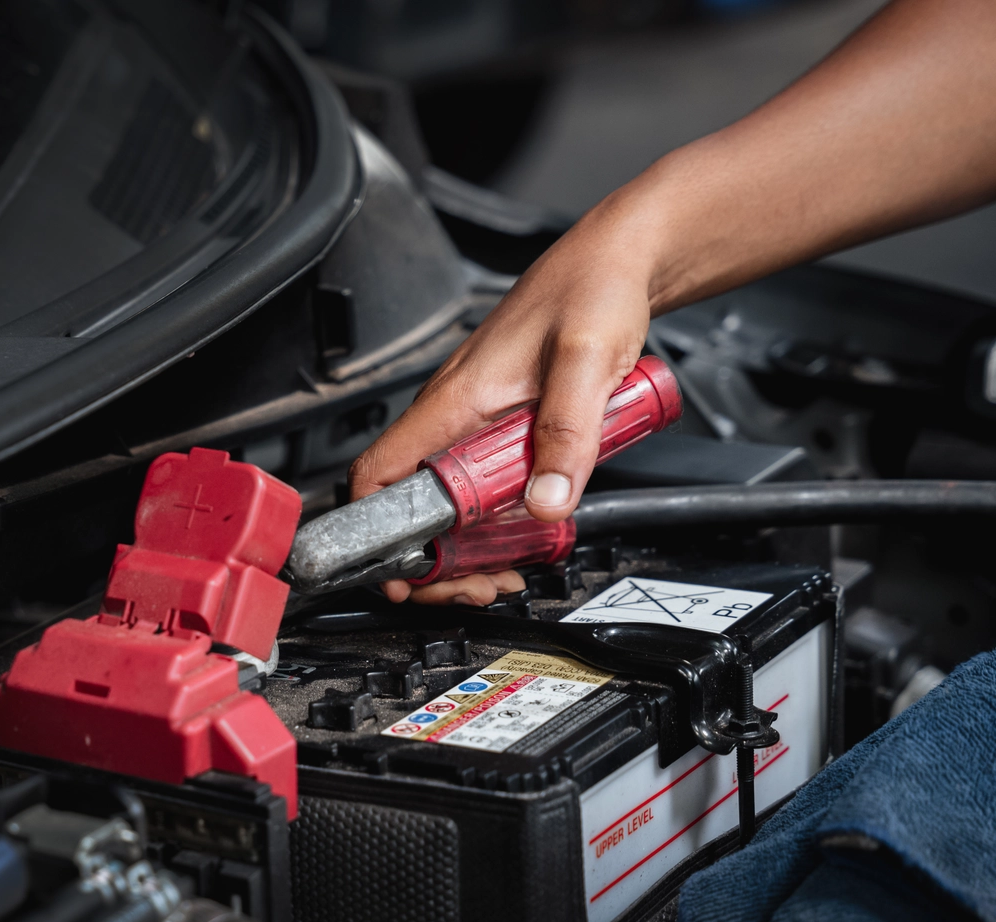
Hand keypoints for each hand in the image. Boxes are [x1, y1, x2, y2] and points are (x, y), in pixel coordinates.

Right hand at [347, 209, 657, 604]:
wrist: (619, 260)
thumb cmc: (592, 290)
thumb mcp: (585, 363)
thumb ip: (568, 434)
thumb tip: (548, 501)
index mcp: (453, 399)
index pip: (379, 472)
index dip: (376, 532)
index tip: (401, 575)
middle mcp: (454, 413)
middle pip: (415, 506)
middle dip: (439, 560)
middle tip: (479, 586)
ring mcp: (476, 421)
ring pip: (452, 503)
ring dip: (472, 547)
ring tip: (506, 570)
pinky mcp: (504, 426)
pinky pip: (486, 485)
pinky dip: (498, 520)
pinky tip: (527, 529)